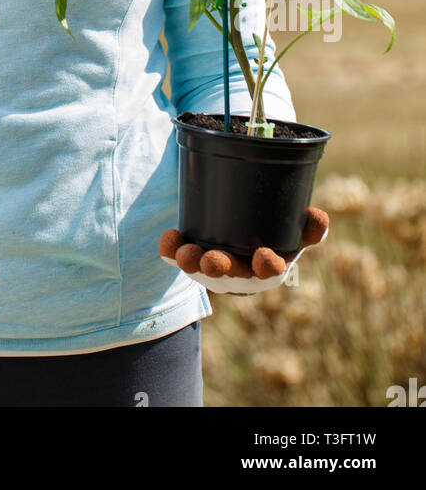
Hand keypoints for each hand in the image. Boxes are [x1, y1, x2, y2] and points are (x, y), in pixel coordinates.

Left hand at [158, 206, 328, 293]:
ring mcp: (212, 267)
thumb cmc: (271, 238)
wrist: (242, 244)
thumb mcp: (294, 233)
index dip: (267, 265)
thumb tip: (319, 217)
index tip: (265, 255)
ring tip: (185, 252)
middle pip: (228, 272)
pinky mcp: (190, 258)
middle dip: (219, 267)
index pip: (269, 270)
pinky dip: (171, 249)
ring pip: (199, 266)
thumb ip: (309, 227)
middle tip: (213, 260)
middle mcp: (238, 272)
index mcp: (267, 265)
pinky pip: (176, 255)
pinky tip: (170, 237)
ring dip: (191, 260)